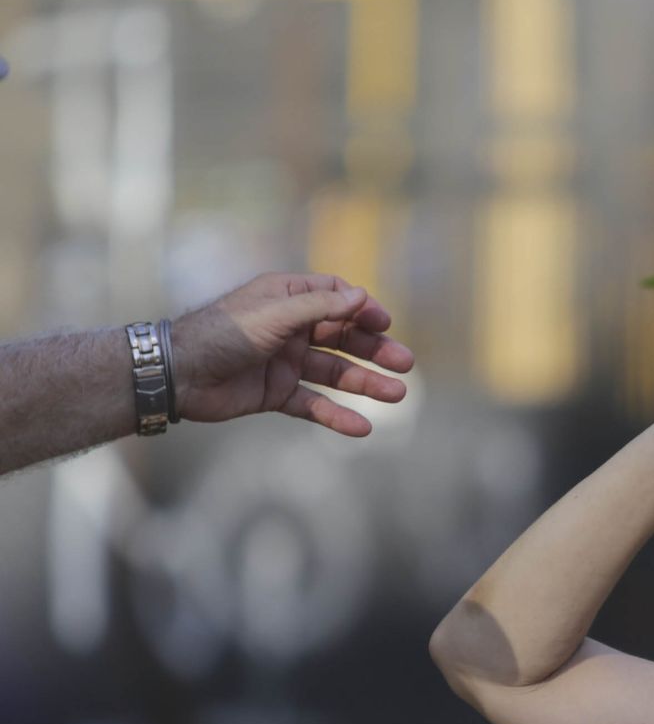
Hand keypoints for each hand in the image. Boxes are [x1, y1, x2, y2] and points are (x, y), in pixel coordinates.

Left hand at [172, 272, 414, 435]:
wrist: (177, 374)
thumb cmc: (222, 334)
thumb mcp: (274, 314)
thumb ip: (320, 307)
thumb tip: (362, 295)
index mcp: (287, 298)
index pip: (336, 298)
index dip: (362, 310)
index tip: (383, 324)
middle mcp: (290, 328)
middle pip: (344, 338)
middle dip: (375, 351)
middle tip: (405, 365)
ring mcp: (285, 362)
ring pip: (335, 373)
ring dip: (365, 383)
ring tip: (396, 395)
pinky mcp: (276, 393)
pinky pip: (314, 404)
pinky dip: (337, 415)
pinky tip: (361, 427)